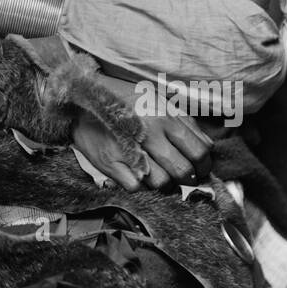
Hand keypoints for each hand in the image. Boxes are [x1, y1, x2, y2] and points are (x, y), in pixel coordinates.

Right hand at [71, 111, 213, 192]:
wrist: (80, 99)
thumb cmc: (122, 100)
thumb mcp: (157, 100)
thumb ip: (184, 121)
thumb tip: (206, 144)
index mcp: (165, 117)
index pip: (199, 152)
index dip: (205, 165)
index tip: (201, 168)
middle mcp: (150, 133)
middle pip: (183, 171)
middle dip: (188, 179)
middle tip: (183, 176)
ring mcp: (129, 149)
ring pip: (162, 183)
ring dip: (165, 184)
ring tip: (160, 175)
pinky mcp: (110, 163)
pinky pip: (137, 188)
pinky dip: (141, 186)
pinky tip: (139, 175)